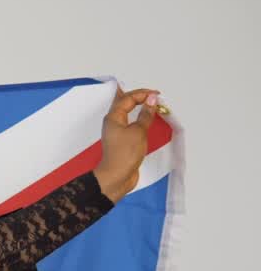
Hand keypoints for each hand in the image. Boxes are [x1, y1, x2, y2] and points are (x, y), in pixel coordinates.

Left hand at [93, 86, 161, 202]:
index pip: (127, 98)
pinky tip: (147, 120)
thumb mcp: (138, 132)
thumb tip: (151, 101)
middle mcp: (113, 123)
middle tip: (154, 96)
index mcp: (113, 117)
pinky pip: (131, 124)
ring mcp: (117, 132)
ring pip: (127, 113)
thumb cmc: (124, 155)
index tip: (157, 95)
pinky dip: (140, 119)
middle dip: (139, 97)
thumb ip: (145, 115)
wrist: (116, 177)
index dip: (142, 94)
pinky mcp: (123, 141)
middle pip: (124, 103)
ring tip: (153, 104)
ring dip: (140, 107)